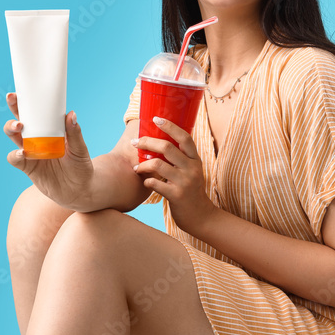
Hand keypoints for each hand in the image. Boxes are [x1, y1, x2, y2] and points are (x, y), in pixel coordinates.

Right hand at [3, 93, 94, 208]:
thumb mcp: (81, 150)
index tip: (22, 90)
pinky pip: (15, 158)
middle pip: (21, 119)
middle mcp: (37, 138)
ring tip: (19, 126)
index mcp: (50, 130)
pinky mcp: (27, 166)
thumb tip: (71, 114)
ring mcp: (30, 152)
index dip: (29, 102)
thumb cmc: (81, 167)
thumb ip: (75, 134)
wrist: (79, 191)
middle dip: (15, 108)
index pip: (38, 113)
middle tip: (13, 99)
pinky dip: (15, 155)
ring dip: (12, 128)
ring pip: (13, 136)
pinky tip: (23, 153)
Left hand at [133, 117, 215, 233]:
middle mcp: (192, 168)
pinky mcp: (177, 195)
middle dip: (147, 142)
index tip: (156, 119)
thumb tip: (159, 142)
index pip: (184, 137)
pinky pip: (155, 183)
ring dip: (143, 164)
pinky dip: (146, 181)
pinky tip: (145, 182)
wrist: (200, 215)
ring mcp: (185, 182)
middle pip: (167, 147)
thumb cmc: (190, 191)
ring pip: (158, 164)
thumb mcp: (191, 171)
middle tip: (135, 143)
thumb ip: (181, 159)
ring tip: (137, 167)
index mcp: (195, 160)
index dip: (170, 126)